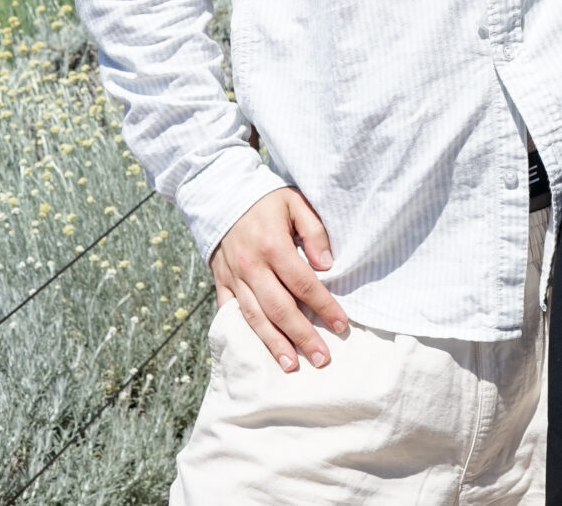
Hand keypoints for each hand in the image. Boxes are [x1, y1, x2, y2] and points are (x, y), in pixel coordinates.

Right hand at [209, 187, 348, 370]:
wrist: (219, 195)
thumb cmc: (265, 200)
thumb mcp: (295, 202)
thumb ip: (314, 231)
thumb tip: (326, 265)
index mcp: (273, 246)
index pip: (304, 284)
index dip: (324, 306)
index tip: (341, 325)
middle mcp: (252, 267)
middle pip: (280, 309)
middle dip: (302, 336)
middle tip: (322, 359)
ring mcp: (234, 278)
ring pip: (255, 317)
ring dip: (274, 344)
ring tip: (291, 366)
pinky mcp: (221, 283)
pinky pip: (231, 313)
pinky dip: (243, 333)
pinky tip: (255, 351)